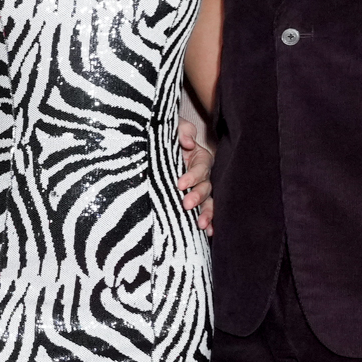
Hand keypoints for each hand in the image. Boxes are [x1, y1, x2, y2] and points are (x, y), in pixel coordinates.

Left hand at [175, 105, 215, 235]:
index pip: (201, 167)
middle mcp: (202, 175)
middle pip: (206, 186)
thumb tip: (188, 142)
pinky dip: (208, 222)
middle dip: (198, 196)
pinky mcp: (193, 200)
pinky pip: (203, 211)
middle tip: (186, 204)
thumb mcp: (171, 128)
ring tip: (200, 225)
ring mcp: (199, 189)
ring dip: (206, 213)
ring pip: (208, 201)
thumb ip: (181, 130)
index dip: (193, 175)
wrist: (153, 146)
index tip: (179, 184)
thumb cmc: (164, 137)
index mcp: (199, 157)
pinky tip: (208, 233)